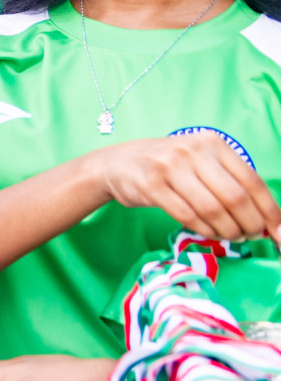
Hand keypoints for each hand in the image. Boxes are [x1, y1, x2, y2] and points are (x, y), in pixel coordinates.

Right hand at [94, 131, 280, 242]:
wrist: (116, 164)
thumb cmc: (165, 166)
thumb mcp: (199, 162)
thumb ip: (229, 182)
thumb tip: (266, 217)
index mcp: (212, 143)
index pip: (252, 181)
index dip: (269, 210)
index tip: (278, 232)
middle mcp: (192, 151)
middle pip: (235, 197)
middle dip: (250, 224)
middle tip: (251, 236)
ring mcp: (170, 167)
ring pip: (213, 209)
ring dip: (227, 230)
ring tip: (231, 236)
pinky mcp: (151, 186)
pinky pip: (188, 216)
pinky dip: (205, 230)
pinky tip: (209, 232)